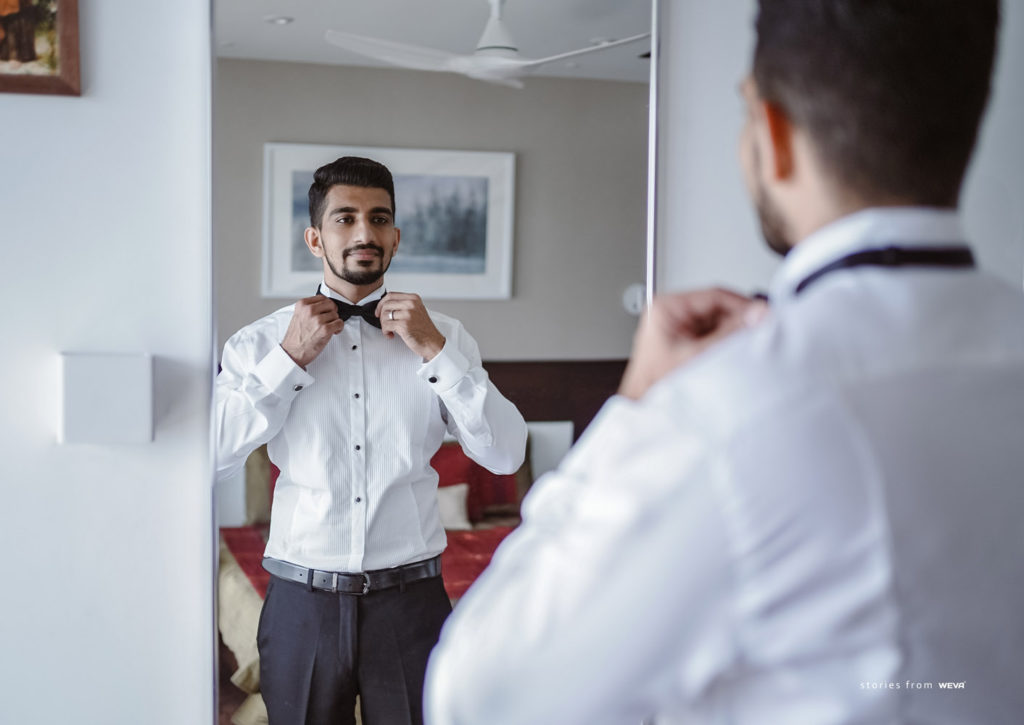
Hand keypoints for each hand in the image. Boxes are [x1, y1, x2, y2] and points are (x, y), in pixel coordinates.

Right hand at [280, 295, 343, 367]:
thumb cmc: (296, 337)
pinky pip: (339, 323)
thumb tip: (323, 305)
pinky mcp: (324, 329)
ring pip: (336, 315)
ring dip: (334, 322)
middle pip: (331, 304)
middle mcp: (309, 310)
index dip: (326, 306)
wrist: (292, 352)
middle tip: (328, 320)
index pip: (322, 297)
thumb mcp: (298, 316)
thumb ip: (309, 308)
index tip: (325, 312)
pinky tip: (333, 332)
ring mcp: (317, 319)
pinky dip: (339, 328)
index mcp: (302, 305)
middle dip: (331, 313)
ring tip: (328, 328)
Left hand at [375, 292, 445, 359]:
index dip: (381, 303)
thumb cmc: (424, 330)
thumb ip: (404, 305)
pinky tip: (391, 335)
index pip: (390, 295)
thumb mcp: (417, 311)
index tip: (379, 311)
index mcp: (414, 299)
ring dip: (384, 325)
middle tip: (384, 323)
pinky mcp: (404, 325)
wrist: (433, 343)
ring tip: (389, 330)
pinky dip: (385, 332)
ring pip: (384, 315)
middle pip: (386, 305)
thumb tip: (386, 305)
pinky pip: (386, 326)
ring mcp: (408, 314)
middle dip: (381, 316)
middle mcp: (411, 304)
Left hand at [618, 288, 768, 399]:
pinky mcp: (688, 344)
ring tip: (748, 346)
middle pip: (719, 309)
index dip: (742, 304)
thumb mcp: (697, 354)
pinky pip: (715, 337)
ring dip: (734, 335)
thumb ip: (729, 334)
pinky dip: (727, 344)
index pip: (714, 295)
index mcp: (667, 308)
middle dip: (740, 322)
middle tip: (760, 331)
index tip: (762, 314)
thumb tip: (755, 316)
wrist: (644, 408)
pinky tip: (736, 354)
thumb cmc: (653, 384)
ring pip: (719, 324)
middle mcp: (673, 315)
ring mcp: (681, 329)